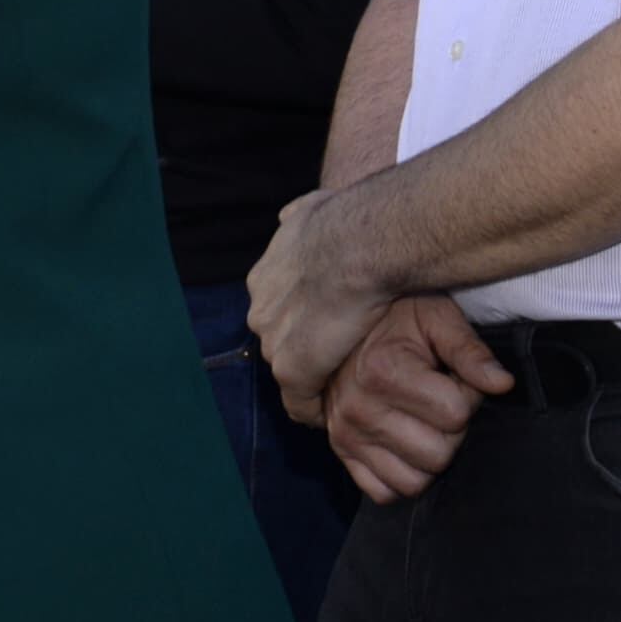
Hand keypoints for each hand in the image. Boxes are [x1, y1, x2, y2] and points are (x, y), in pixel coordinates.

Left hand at [247, 188, 388, 426]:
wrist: (359, 243)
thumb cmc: (349, 221)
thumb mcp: (312, 207)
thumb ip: (299, 217)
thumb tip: (290, 215)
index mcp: (265, 276)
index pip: (279, 308)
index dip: (303, 319)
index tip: (325, 327)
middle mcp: (261, 309)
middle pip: (281, 340)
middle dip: (304, 350)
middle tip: (335, 361)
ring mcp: (274, 341)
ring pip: (290, 370)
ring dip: (312, 380)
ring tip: (339, 390)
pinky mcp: (292, 369)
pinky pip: (300, 402)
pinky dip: (315, 409)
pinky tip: (334, 413)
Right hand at [322, 297, 512, 501]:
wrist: (345, 320)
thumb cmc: (398, 318)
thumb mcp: (437, 317)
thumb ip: (470, 351)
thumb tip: (503, 384)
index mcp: (382, 371)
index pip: (455, 414)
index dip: (467, 396)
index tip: (453, 378)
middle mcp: (358, 408)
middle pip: (438, 455)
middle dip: (450, 431)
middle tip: (440, 402)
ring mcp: (346, 435)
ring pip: (414, 482)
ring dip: (428, 458)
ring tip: (424, 423)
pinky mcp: (341, 452)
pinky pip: (383, 493)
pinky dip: (400, 477)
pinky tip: (406, 446)